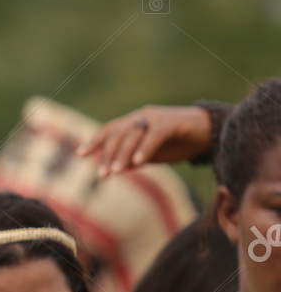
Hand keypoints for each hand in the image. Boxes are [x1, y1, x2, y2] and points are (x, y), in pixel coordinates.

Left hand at [77, 104, 211, 175]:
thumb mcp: (154, 154)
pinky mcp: (172, 122)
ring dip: (122, 154)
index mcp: (135, 122)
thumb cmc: (180, 142)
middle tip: (102, 174)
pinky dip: (144, 149)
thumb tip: (117, 169)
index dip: (95, 141)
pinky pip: (154, 135)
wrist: (211, 132)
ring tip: (115, 172)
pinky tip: (138, 164)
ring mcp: (157, 118)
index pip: (110, 130)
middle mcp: (142, 117)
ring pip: (133, 134)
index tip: (80, 155)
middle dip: (107, 154)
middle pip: (118, 133)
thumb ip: (136, 159)